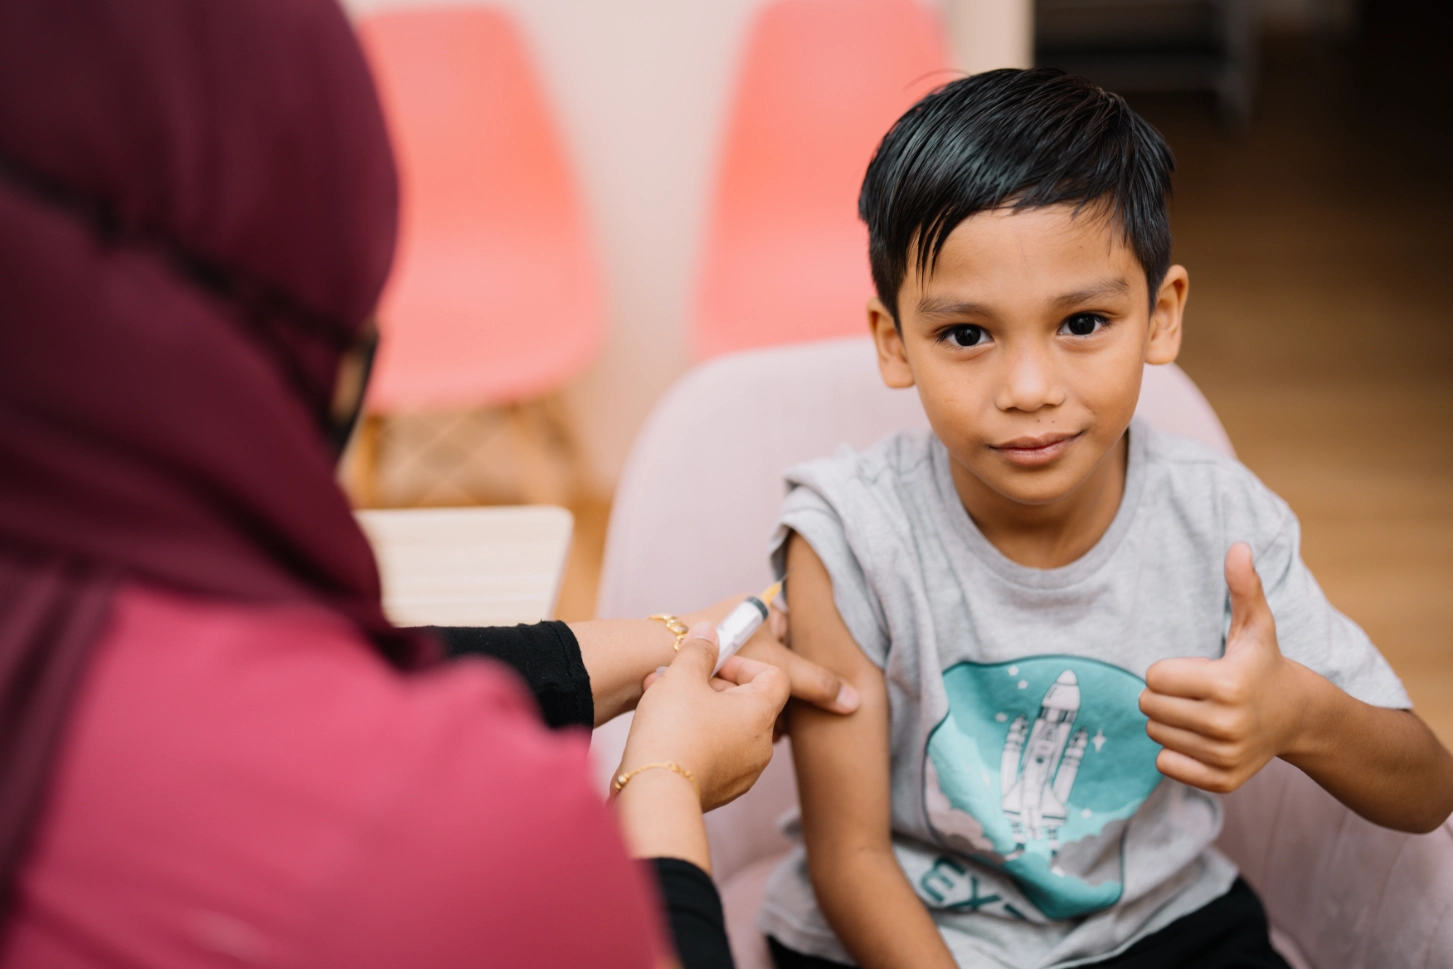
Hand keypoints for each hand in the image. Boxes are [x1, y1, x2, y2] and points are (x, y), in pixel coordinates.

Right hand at [621, 623, 789, 810]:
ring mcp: (744, 772)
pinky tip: (663, 730)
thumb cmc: (673, 730)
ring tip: (663, 700)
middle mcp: (761, 745)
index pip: (774, 676)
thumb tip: (708, 631)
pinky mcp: (722, 790)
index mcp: (760, 713)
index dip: (744, 664)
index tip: (714, 664)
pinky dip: (696, 737)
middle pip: (748, 702)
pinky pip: (715, 753)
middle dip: (713, 685)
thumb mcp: (682, 676)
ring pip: (727, 727)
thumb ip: (699, 649)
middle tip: (680, 680)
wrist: (654, 793)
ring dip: (700, 709)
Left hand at [683, 596, 859, 723]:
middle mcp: (740, 620)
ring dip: (753, 701)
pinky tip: (731, 724)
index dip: (797, 674)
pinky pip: (726, 684)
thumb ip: (817, 684)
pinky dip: (732, 702)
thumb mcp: (779, 668)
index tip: (797, 701)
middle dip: (775, 694)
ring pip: (749, 678)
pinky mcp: (699, 662)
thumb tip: (855, 701)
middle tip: (778, 722)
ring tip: (756, 726)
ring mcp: (719, 640)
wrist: (657, 661)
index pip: (794, 642)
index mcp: (760, 608)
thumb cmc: (720, 655)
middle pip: (772, 664)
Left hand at [1139, 542, 1306, 793]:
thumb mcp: (1256, 625)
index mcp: (1226, 684)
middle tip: (1195, 692)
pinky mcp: (1222, 781)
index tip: (1195, 670)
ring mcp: (1225, 756)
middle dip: (1164, 695)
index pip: (1154, 676)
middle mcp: (1226, 724)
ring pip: (1155, 733)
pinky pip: (1166, 764)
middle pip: (1149, 705)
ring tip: (1201, 713)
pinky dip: (1174, 751)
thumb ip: (1243, 587)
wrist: (1298, 718)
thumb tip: (1237, 546)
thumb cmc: (1264, 664)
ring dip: (1169, 721)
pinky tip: (1201, 738)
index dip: (1168, 669)